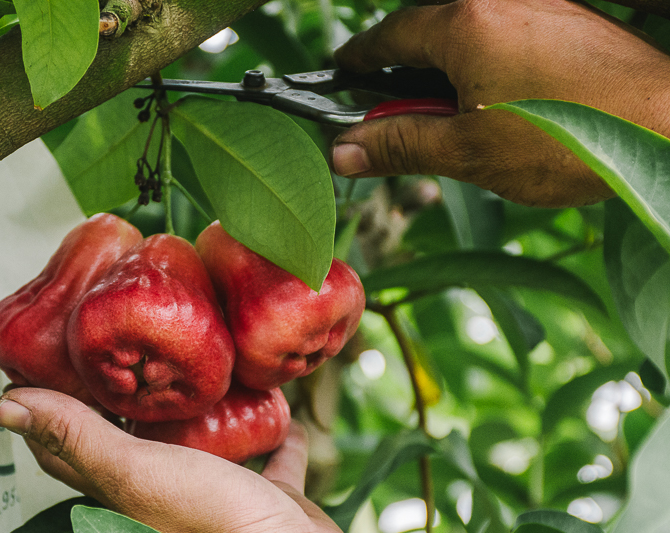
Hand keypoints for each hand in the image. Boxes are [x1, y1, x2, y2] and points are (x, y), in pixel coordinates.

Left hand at [0, 388, 340, 532]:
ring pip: (203, 450)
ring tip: (201, 373)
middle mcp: (167, 496)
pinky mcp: (268, 496)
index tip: (46, 360)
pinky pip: (270, 459)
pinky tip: (281, 413)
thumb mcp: (138, 472)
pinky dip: (276, 436)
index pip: (68, 448)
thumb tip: (8, 405)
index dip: (49, 408)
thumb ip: (81, 438)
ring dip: (201, 417)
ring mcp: (220, 497)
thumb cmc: (215, 519)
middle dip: (126, 400)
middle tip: (123, 348)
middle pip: (136, 442)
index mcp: (125, 493)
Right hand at [331, 0, 669, 206]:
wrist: (665, 127)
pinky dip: (479, 72)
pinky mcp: (567, 24)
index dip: (357, 60)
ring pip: (465, 39)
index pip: (388, 35)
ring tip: (444, 126)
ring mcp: (538, 8)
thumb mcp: (467, 151)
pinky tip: (490, 111)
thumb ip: (399, 144)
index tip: (337, 78)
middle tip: (389, 121)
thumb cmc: (568, 139)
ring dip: (441, 79)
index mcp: (465, 24)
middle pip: (425, 33)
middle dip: (400, 77)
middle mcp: (500, 2)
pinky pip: (501, 40)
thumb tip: (343, 151)